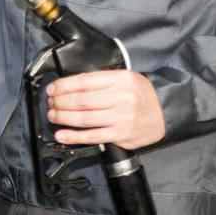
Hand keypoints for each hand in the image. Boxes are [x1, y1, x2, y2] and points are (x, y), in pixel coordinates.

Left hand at [46, 70, 165, 149]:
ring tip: (53, 115)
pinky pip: (93, 136)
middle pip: (82, 100)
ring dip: (63, 117)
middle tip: (50, 102)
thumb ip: (101, 81)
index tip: (52, 89)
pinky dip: (74, 136)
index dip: (64, 86)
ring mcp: (121, 117)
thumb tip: (71, 86)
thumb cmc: (141, 94)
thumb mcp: (125, 78)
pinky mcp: (121, 135)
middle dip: (61, 101)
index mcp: (120, 79)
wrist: (165, 112)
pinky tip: (62, 135)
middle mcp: (121, 97)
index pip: (85, 81)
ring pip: (84, 118)